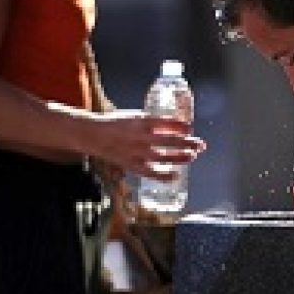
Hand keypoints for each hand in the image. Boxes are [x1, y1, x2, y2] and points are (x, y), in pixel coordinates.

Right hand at [89, 109, 205, 179]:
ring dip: (180, 157)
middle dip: (188, 143)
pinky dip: (163, 175)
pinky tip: (175, 176)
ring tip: (193, 156)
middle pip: (170, 141)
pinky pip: (151, 172)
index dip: (180, 126)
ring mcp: (137, 152)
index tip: (190, 127)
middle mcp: (141, 137)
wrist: (93, 135)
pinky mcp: (132, 164)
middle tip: (200, 144)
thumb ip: (152, 123)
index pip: (166, 123)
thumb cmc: (116, 124)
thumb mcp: (134, 116)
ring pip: (163, 156)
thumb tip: (174, 128)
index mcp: (141, 121)